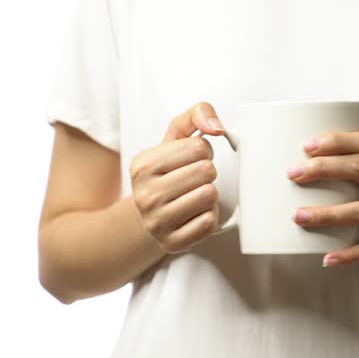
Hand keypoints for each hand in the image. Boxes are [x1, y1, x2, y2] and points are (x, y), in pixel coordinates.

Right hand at [130, 102, 225, 253]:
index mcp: (142, 165)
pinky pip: (209, 223)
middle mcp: (144, 195)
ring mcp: (156, 223)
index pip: (200, 147)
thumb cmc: (169, 171)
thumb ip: (197, 114)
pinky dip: (209, 216)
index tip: (190, 160)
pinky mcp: (171, 243)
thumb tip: (216, 127)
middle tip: (194, 179)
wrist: (152, 213)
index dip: (203, 151)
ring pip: (209, 196)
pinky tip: (194, 214)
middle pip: (206, 171)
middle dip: (207, 172)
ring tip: (194, 195)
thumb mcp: (176, 137)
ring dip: (209, 194)